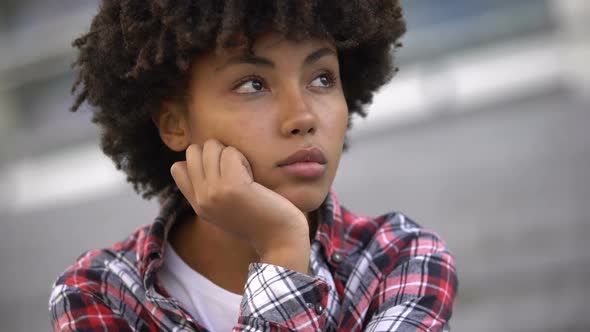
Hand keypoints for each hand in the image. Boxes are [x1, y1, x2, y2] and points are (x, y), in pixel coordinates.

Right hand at [170, 139, 309, 271]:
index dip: (200, 161)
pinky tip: (252, 176)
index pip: (178, 168)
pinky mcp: (232, 186)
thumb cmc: (261, 220)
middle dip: (215, 152)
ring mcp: (214, 192)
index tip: (221, 172)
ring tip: (245, 173)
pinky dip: (243, 158)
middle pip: (193, 152)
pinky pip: (230, 152)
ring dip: (231, 153)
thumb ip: (210, 192)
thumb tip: (202, 159)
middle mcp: (202, 199)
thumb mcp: (226, 210)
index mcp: (198, 205)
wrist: (280, 240)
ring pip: (211, 147)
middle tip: (235, 170)